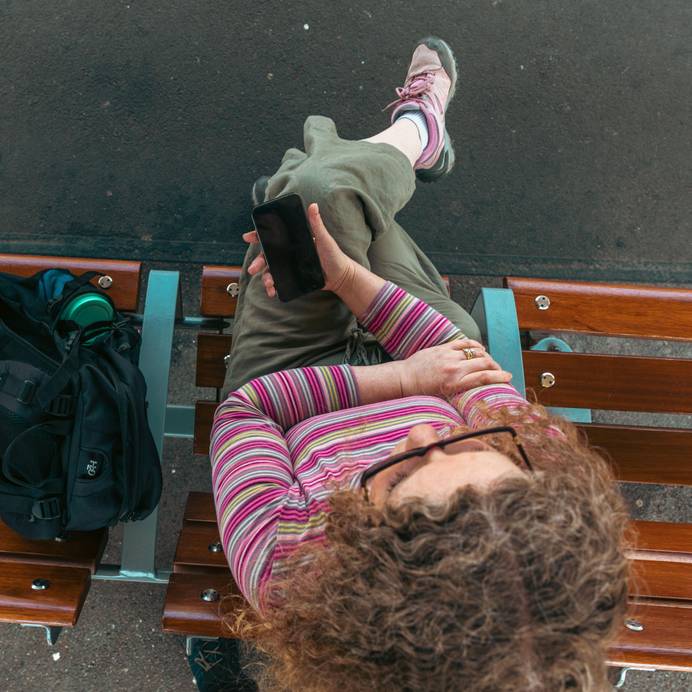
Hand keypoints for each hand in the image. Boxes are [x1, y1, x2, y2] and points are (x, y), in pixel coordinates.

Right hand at [243, 202, 356, 297]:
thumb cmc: (334, 255)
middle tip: (252, 269)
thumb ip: (317, 224)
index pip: (273, 236)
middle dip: (257, 262)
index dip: (258, 236)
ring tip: (268, 284)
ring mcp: (290, 265)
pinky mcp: (293, 278)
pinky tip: (273, 291)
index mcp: (293, 241)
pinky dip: (274, 286)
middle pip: (268, 255)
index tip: (248, 237)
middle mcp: (289, 252)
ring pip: (271, 270)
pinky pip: (279, 281)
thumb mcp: (325, 239)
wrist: (340, 276)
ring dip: (265, 277)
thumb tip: (313, 205)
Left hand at [398, 340, 512, 397]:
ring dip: (487, 357)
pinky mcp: (443, 348)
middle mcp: (453, 369)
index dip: (499, 377)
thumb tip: (478, 388)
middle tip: (501, 371)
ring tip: (490, 362)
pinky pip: (464, 343)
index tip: (509, 377)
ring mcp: (448, 356)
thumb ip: (461, 391)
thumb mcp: (443, 397)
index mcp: (454, 383)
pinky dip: (475, 345)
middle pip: (484, 363)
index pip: (483, 377)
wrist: (404, 379)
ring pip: (476, 352)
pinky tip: (480, 349)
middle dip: (496, 367)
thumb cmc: (423, 392)